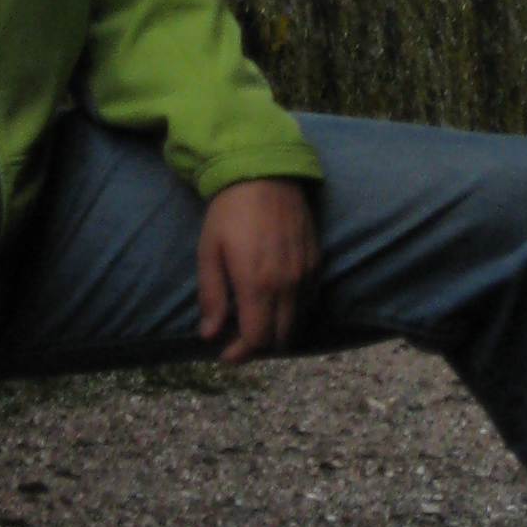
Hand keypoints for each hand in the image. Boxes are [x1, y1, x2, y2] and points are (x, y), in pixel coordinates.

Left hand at [196, 178, 319, 364]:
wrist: (264, 172)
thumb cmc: (229, 212)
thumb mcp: (209, 252)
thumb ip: (212, 296)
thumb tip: (210, 334)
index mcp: (258, 285)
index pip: (257, 339)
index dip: (240, 354)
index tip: (225, 354)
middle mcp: (288, 285)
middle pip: (281, 337)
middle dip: (259, 347)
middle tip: (239, 341)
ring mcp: (306, 273)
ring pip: (298, 322)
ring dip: (278, 331)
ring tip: (257, 324)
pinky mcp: (317, 261)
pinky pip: (310, 301)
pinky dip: (294, 312)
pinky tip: (277, 304)